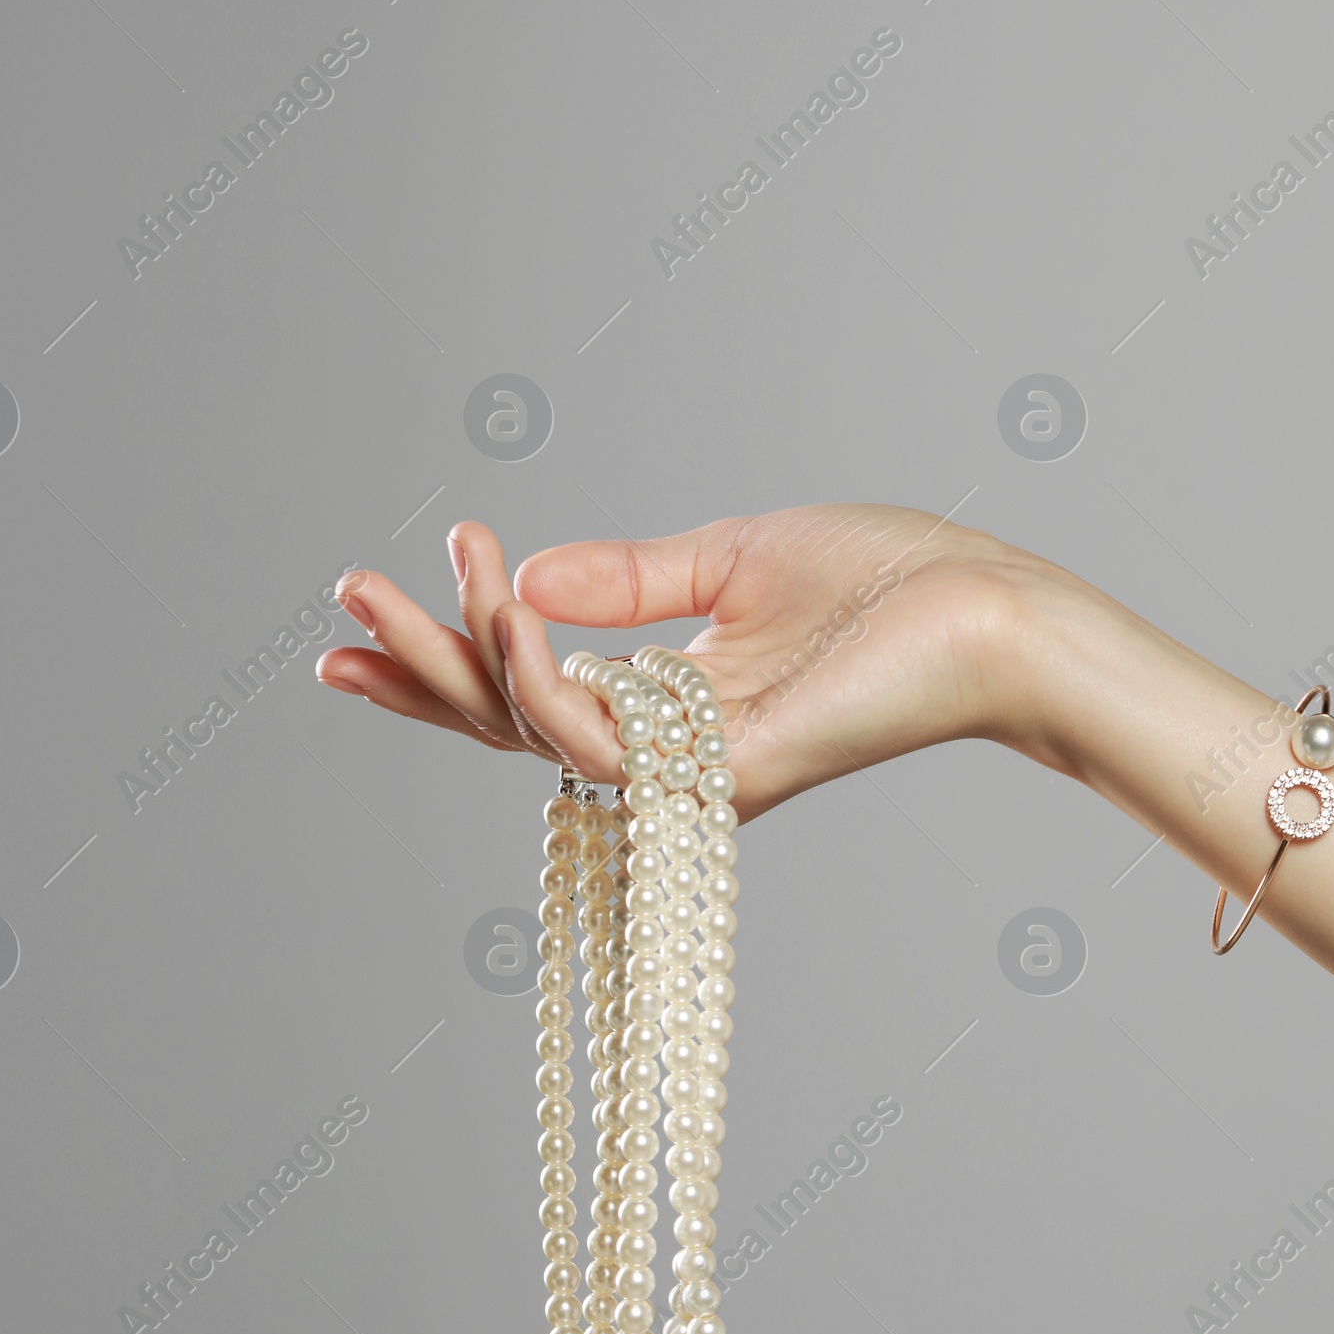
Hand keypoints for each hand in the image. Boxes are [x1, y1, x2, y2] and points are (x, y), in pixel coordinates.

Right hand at [315, 503, 1058, 817]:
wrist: (986, 608)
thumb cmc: (886, 582)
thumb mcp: (728, 557)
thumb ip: (627, 577)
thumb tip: (524, 577)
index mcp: (668, 705)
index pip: (528, 698)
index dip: (439, 663)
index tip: (352, 621)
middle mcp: (667, 753)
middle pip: (507, 729)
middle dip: (416, 667)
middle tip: (346, 595)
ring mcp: (691, 775)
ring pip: (533, 737)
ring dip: (464, 654)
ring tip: (429, 574)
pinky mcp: (723, 776)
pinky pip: (597, 741)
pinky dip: (539, 674)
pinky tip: (509, 609)